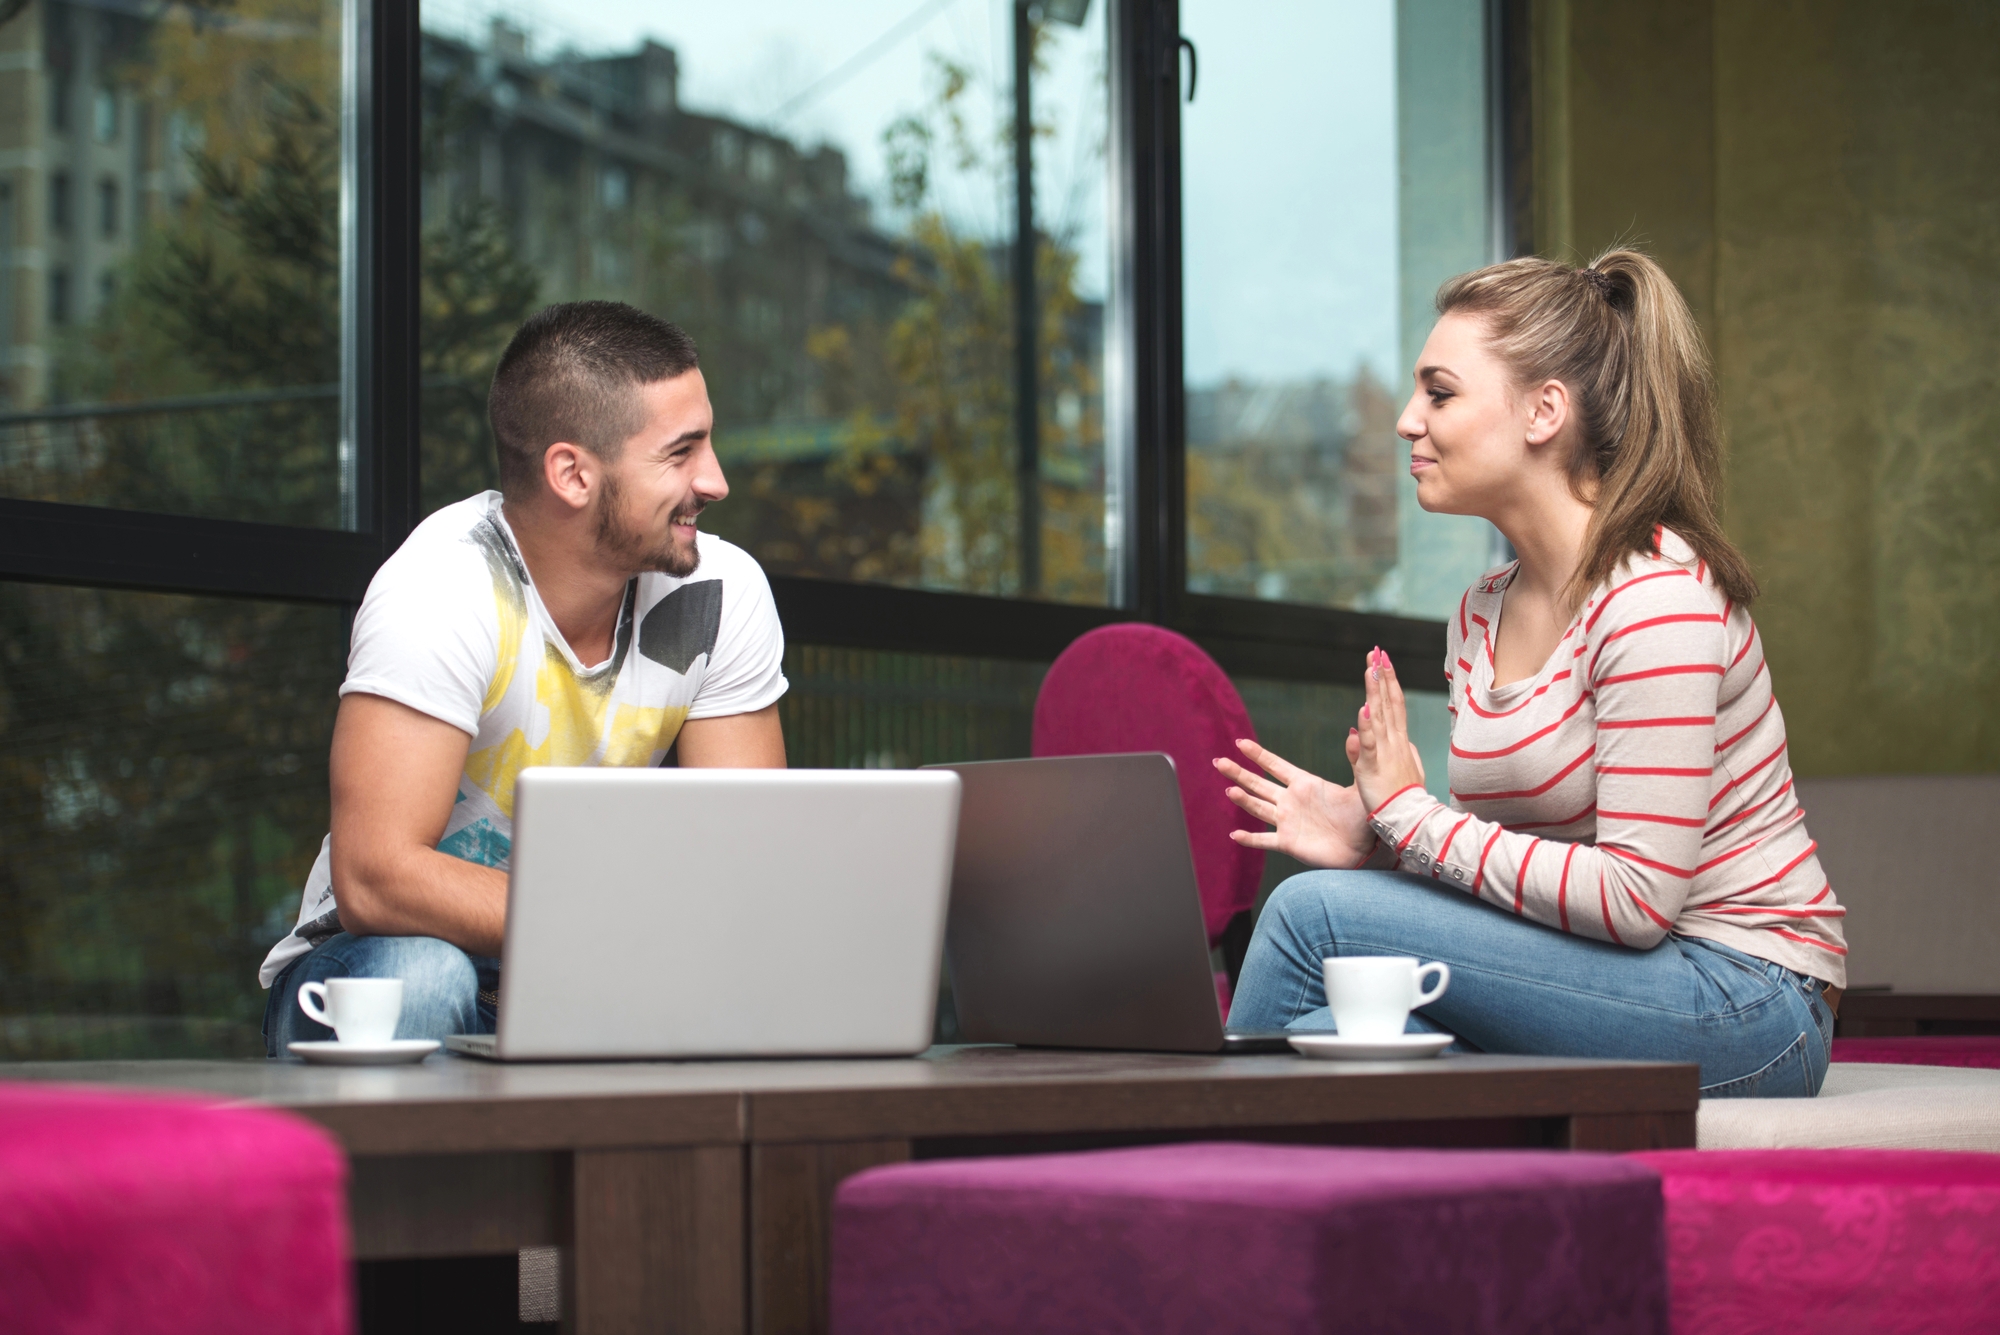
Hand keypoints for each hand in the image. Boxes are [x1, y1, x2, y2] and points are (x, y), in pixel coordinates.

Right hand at [1214, 739, 1373, 868]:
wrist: (1366, 848)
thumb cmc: (1365, 815)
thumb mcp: (1360, 785)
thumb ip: (1355, 758)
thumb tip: (1358, 730)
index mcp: (1305, 784)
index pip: (1276, 765)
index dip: (1258, 755)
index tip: (1240, 742)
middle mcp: (1291, 801)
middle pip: (1258, 783)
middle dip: (1238, 773)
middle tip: (1218, 761)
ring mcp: (1288, 822)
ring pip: (1258, 808)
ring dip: (1243, 799)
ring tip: (1228, 790)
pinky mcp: (1289, 843)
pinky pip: (1264, 840)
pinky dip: (1249, 839)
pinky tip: (1234, 835)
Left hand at [1353, 646, 1426, 813]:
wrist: (1411, 821)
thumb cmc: (1402, 797)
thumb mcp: (1387, 767)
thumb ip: (1370, 747)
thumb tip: (1357, 729)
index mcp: (1400, 741)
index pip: (1394, 705)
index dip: (1389, 682)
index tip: (1384, 661)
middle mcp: (1395, 742)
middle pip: (1388, 703)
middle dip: (1383, 676)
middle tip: (1377, 652)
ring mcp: (1386, 753)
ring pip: (1379, 716)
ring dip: (1375, 692)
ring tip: (1372, 668)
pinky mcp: (1374, 767)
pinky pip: (1370, 744)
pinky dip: (1367, 727)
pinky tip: (1363, 709)